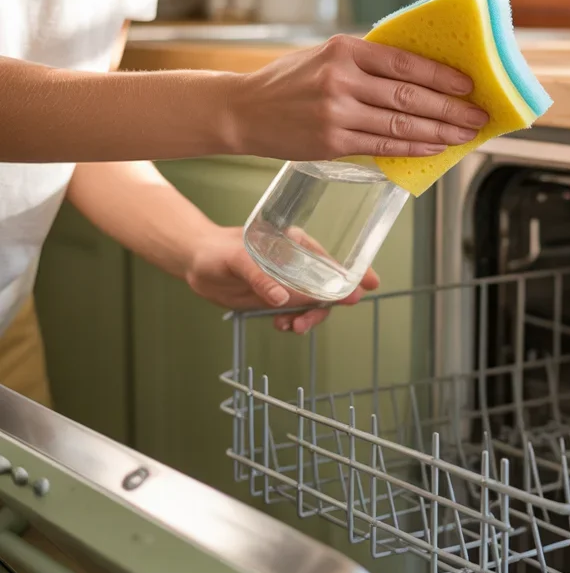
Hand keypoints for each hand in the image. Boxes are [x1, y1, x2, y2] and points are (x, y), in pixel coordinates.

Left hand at [184, 226, 378, 333]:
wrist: (196, 263)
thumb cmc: (217, 251)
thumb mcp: (237, 260)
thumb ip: (259, 278)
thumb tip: (281, 299)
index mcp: (295, 246)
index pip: (330, 260)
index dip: (352, 273)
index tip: (369, 283)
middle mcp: (296, 265)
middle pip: (326, 288)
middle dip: (328, 305)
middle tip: (316, 319)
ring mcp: (287, 283)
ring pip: (312, 305)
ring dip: (308, 318)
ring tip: (291, 327)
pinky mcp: (275, 299)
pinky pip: (293, 314)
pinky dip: (292, 322)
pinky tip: (281, 325)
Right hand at [228, 35, 488, 160]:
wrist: (243, 110)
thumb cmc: (288, 81)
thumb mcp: (324, 55)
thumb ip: (366, 61)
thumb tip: (419, 71)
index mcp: (343, 50)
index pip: (405, 62)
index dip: (441, 74)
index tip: (468, 84)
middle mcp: (341, 79)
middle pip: (409, 96)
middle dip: (450, 108)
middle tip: (477, 116)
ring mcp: (336, 113)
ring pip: (400, 124)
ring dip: (439, 131)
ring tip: (464, 134)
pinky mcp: (332, 142)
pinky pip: (382, 146)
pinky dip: (412, 148)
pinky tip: (434, 148)